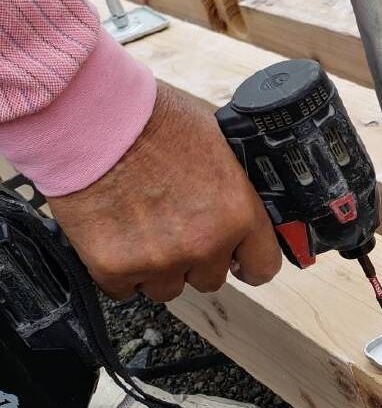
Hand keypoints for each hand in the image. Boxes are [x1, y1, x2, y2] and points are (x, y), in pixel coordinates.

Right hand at [49, 82, 281, 303]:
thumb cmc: (151, 118)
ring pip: (167, 289)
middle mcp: (204, 244)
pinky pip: (124, 289)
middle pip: (210, 279)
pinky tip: (114, 236)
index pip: (262, 266)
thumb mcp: (216, 143)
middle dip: (196, 259)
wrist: (93, 118)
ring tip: (140, 228)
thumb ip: (232, 187)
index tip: (238, 261)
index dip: (248, 263)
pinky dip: (119, 271)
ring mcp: (160, 260)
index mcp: (237, 213)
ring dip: (158, 267)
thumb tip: (241, 205)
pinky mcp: (115, 268)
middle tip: (174, 226)